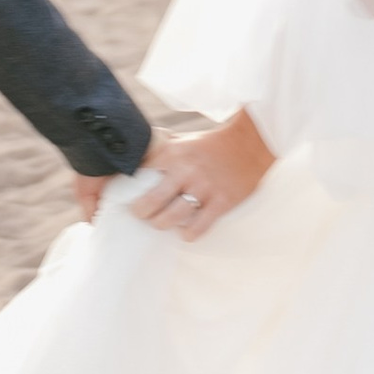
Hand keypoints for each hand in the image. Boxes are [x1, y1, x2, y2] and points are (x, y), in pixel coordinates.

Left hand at [130, 111, 273, 242]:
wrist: (249, 144)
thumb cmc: (212, 145)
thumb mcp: (183, 140)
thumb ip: (161, 149)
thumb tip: (136, 157)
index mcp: (173, 154)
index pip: (140, 174)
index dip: (128, 187)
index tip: (124, 196)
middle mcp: (186, 171)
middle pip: (151, 201)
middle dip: (140, 212)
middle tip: (140, 215)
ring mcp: (204, 188)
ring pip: (171, 218)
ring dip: (161, 224)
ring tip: (160, 223)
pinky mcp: (222, 202)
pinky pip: (199, 227)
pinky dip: (188, 233)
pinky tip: (185, 232)